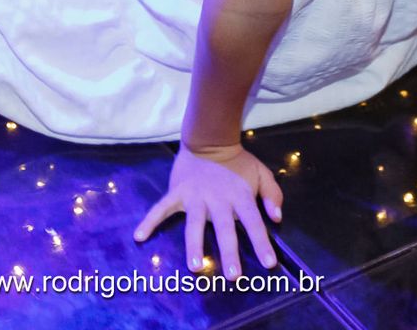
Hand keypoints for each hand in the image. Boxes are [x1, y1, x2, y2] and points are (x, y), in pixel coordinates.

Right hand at [134, 144, 282, 279]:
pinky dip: (150, 221)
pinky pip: (161, 208)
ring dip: (195, 245)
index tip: (269, 264)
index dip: (262, 243)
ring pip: (195, 224)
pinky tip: (139, 236)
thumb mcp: (261, 173)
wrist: (209, 139)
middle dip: (229, 252)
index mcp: (240, 196)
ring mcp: (195, 196)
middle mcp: (218, 199)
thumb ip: (272, 194)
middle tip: (232, 276)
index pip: (254, 222)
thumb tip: (277, 218)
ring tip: (195, 267)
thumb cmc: (237, 163)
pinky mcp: (177, 192)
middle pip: (225, 229)